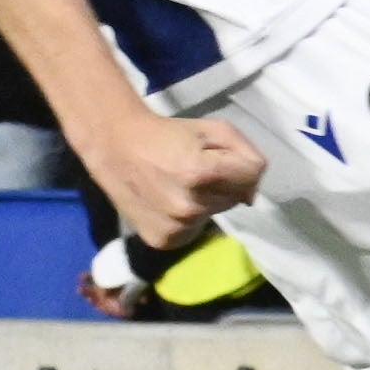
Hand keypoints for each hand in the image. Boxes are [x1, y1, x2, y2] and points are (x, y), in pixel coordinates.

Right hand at [84, 101, 268, 242]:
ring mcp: (174, 228)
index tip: (219, 156)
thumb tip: (250, 196)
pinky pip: (195, 230)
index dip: (242, 163)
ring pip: (215, 214)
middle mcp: (188, 207)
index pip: (253, 176)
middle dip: (224, 183)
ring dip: (207, 200)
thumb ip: (246, 154)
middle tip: (194, 169)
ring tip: (180, 184)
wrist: (116, 147)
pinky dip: (190, 218)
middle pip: (235, 197)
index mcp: (200, 173)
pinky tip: (171, 201)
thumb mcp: (214, 129)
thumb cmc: (168, 135)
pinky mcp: (163, 241)